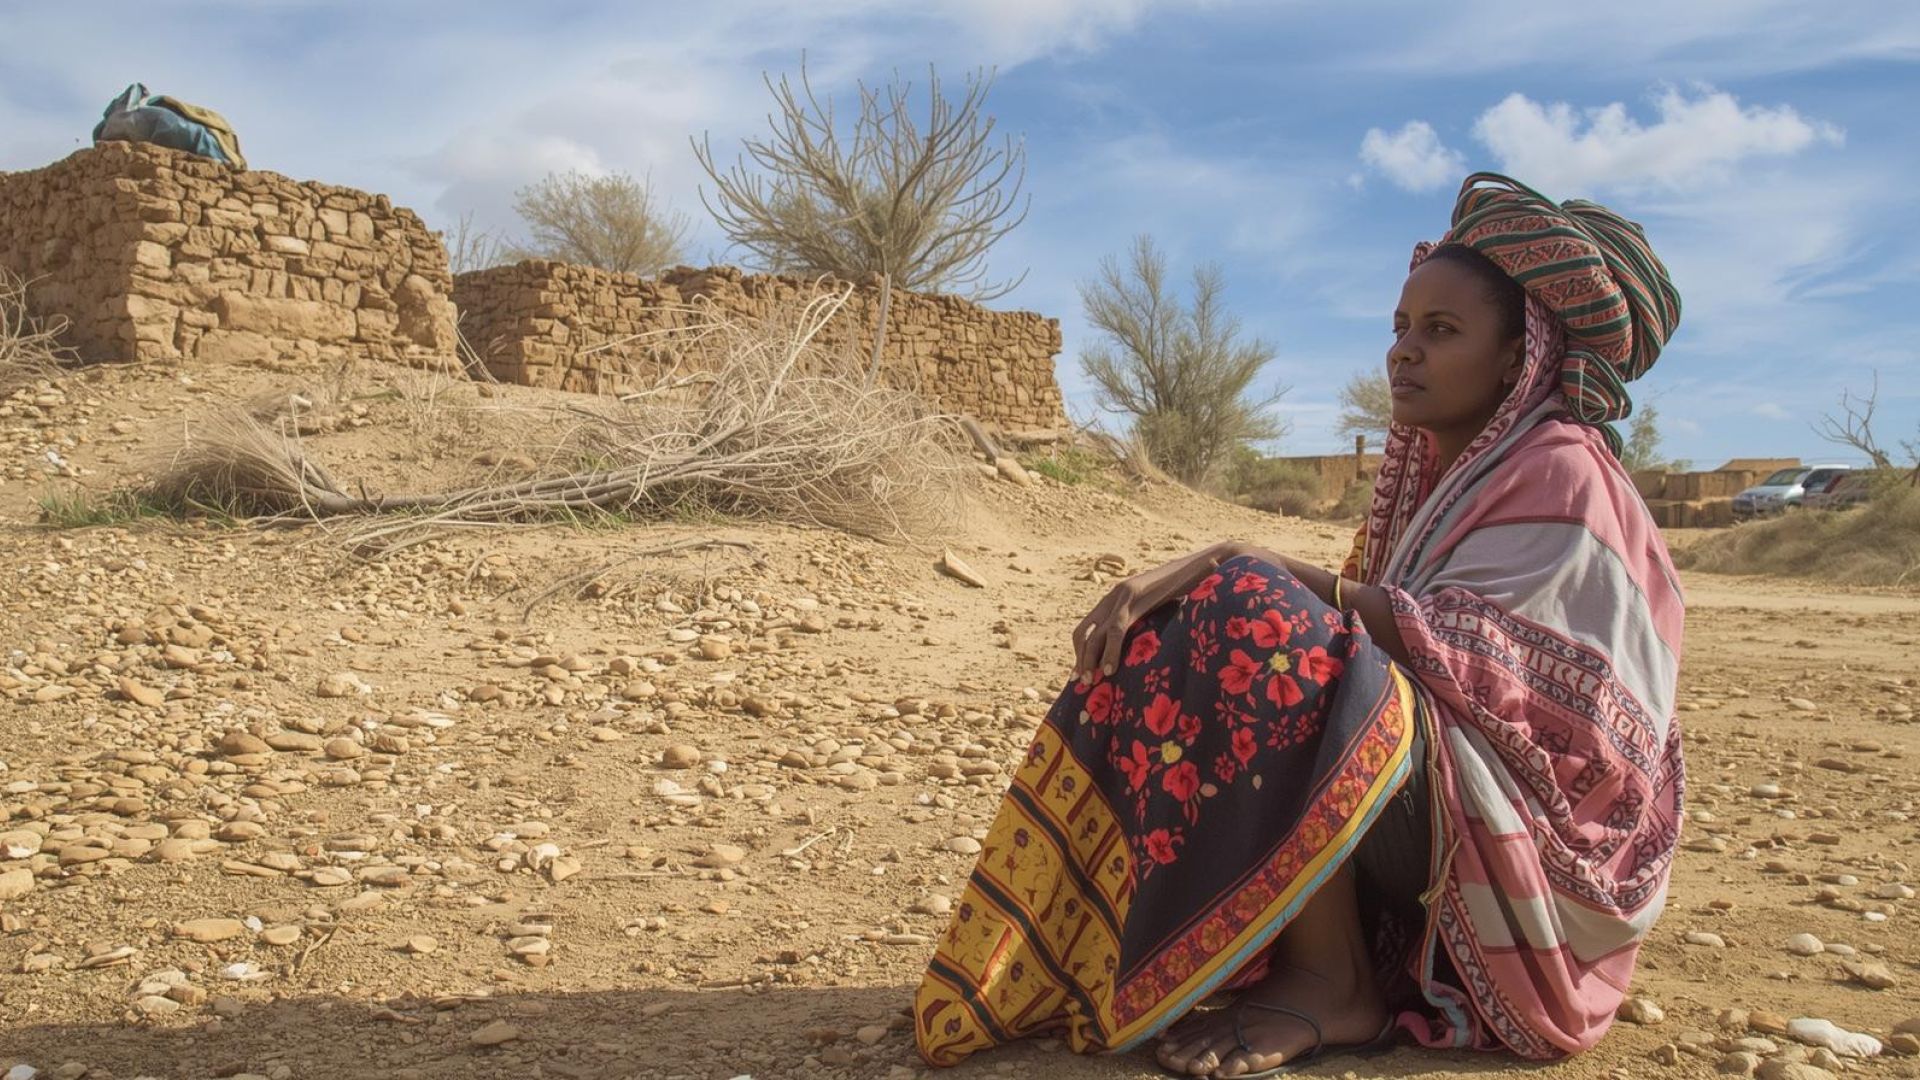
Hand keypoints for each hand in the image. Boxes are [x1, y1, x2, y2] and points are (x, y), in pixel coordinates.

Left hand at [1072, 543, 1237, 682]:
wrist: (1202, 565)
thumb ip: (1147, 623)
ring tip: (1093, 680)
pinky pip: (1117, 628)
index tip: (1082, 673)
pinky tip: (1111, 669)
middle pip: (1083, 631)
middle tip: (1084, 682)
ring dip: (1089, 659)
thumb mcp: (1159, 608)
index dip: (1081, 651)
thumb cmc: (1185, 589)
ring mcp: (1122, 595)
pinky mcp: (1135, 597)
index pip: (1087, 627)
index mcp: (1116, 598)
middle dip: (1081, 658)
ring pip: (1096, 633)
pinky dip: (1110, 651)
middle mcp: (1114, 595)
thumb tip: (1143, 650)